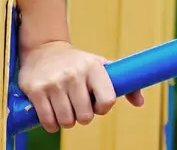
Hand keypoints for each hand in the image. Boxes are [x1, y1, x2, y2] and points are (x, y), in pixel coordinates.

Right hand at [17, 40, 143, 131]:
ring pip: (66, 120)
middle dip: (83, 117)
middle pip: (85, 116)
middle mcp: (74, 74)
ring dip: (67, 122)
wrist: (44, 50)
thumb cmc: (79, 63)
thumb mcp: (102, 67)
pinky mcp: (36, 90)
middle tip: (79, 109)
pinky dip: (51, 125)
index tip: (97, 105)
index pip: (108, 100)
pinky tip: (53, 117)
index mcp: (94, 68)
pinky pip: (47, 120)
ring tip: (66, 111)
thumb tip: (140, 103)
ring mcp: (54, 82)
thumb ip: (124, 85)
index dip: (103, 109)